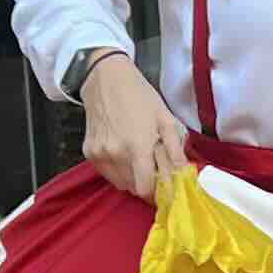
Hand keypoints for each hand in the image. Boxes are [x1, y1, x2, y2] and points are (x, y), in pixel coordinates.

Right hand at [81, 52, 187, 198]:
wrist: (106, 79)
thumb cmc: (140, 97)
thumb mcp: (165, 119)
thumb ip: (175, 151)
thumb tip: (183, 176)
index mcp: (137, 147)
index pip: (145, 189)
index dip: (157, 193)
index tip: (165, 189)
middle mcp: (115, 154)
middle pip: (134, 189)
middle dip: (147, 184)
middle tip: (155, 168)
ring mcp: (100, 154)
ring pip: (121, 184)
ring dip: (133, 178)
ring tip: (139, 158)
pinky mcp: (89, 153)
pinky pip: (108, 174)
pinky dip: (118, 170)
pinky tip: (124, 152)